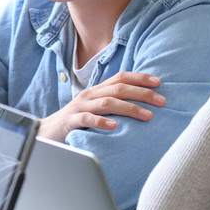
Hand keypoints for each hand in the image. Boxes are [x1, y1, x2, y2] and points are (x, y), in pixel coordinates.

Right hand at [38, 71, 165, 141]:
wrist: (47, 133)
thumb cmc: (77, 122)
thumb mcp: (96, 109)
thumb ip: (113, 104)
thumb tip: (141, 104)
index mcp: (97, 90)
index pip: (120, 77)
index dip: (140, 77)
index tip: (159, 82)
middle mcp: (90, 95)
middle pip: (119, 88)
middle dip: (142, 93)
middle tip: (162, 101)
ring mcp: (80, 107)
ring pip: (107, 103)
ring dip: (129, 108)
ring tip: (147, 116)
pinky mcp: (71, 121)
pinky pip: (87, 120)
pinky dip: (102, 122)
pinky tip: (114, 126)